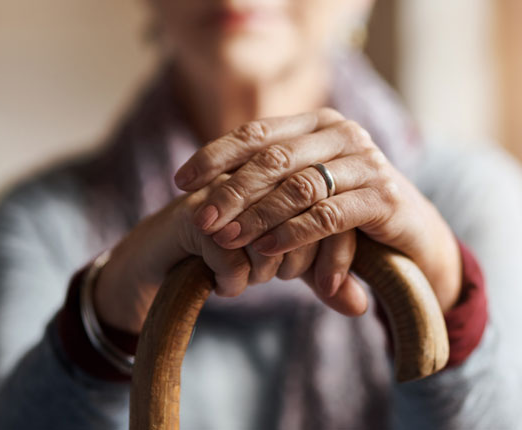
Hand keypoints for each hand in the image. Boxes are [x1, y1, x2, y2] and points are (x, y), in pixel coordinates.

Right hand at [91, 174, 365, 334]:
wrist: (159, 260)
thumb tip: (362, 306)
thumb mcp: (286, 265)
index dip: (337, 252)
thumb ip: (326, 279)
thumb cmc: (230, 255)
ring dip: (265, 271)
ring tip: (252, 281)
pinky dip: (234, 281)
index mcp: (286, 173)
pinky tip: (226, 287)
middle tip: (279, 279)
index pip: (333, 206)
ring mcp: (223, 191)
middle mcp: (257, 175)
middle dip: (300, 263)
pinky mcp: (193, 216)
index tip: (326, 285)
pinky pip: (231, 256)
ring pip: (269, 236)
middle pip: (306, 218)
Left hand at [175, 108, 462, 312]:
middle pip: (274, 158)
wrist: (415, 239)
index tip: (182, 181)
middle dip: (231, 191)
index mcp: (320, 124)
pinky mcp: (383, 197)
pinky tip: (266, 249)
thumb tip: (198, 194)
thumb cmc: (349, 215)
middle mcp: (344, 134)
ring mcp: (367, 162)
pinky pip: (328, 215)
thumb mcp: (305, 194)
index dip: (215, 155)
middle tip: (200, 219)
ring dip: (257, 215)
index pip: (258, 132)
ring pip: (299, 186)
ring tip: (227, 239)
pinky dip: (293, 233)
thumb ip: (266, 187)